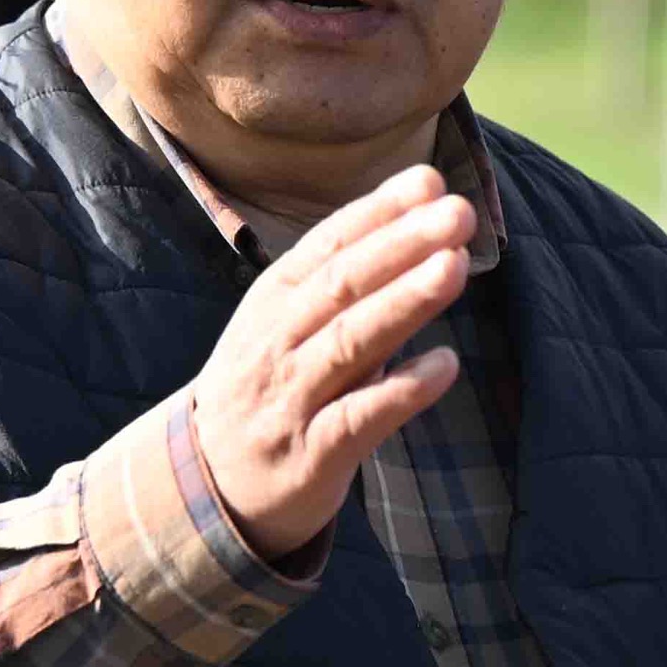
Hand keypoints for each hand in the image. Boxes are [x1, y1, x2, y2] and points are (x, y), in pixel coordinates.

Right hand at [183, 166, 473, 560]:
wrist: (208, 486)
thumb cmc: (269, 389)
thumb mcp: (287, 327)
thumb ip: (349, 287)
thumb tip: (425, 227)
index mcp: (273, 302)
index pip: (329, 245)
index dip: (379, 211)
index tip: (431, 180)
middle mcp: (277, 343)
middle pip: (341, 285)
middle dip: (401, 243)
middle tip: (457, 212)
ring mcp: (290, 398)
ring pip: (349, 342)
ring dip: (404, 301)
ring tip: (455, 267)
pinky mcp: (311, 455)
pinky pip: (359, 418)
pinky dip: (402, 390)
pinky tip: (445, 365)